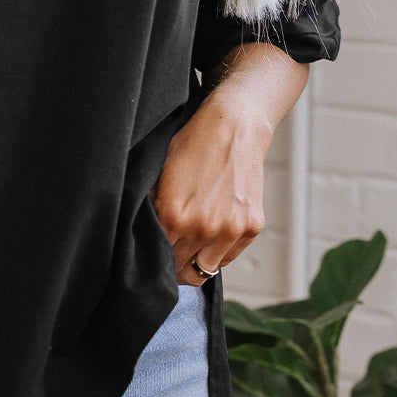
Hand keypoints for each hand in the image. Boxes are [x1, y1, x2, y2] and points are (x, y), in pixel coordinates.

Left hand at [154, 89, 270, 287]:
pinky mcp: (252, 227)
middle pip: (181, 269)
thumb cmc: (195, 144)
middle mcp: (202, 227)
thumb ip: (154, 208)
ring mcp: (230, 229)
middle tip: (173, 254)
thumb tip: (145, 234)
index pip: (159, 257)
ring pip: (206, 270)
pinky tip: (213, 234)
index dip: (155, 257)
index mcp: (174, 215)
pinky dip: (220, 252)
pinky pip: (229, 257)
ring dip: (197, 262)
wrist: (233, 126)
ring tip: (192, 246)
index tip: (156, 256)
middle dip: (174, 264)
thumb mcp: (160, 174)